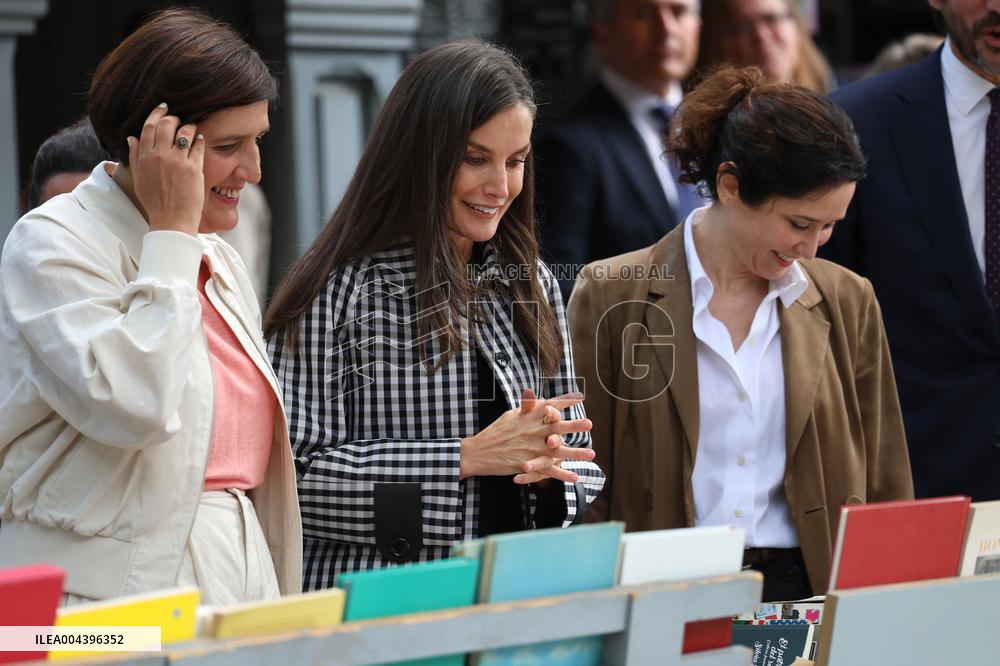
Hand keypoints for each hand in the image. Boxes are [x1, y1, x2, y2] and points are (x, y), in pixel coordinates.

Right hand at [127, 103, 205, 235]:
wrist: (171, 221)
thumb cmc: (155, 203)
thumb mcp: (139, 179)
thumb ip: (135, 157)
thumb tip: (132, 138)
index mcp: (144, 157)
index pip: (149, 127)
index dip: (157, 113)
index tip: (163, 107)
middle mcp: (160, 156)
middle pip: (167, 124)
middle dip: (174, 117)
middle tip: (178, 119)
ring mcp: (178, 161)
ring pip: (185, 131)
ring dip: (189, 126)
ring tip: (191, 129)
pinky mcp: (194, 168)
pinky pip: (198, 145)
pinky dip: (200, 139)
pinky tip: (200, 139)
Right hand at [460, 389, 594, 483]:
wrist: (479, 453)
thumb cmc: (495, 432)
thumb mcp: (510, 416)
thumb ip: (526, 408)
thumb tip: (538, 396)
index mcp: (528, 418)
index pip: (549, 407)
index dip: (564, 401)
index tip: (579, 397)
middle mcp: (531, 432)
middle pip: (556, 428)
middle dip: (573, 426)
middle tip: (589, 423)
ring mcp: (530, 449)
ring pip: (557, 451)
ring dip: (575, 452)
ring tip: (592, 453)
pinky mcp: (527, 464)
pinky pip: (548, 471)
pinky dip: (562, 475)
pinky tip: (576, 477)